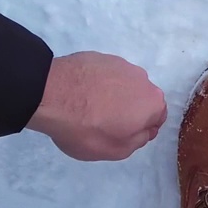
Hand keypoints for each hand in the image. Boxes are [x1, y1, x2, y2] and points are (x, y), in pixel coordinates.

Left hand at [27, 52, 167, 160]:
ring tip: (88, 107)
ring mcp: (120, 64)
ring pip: (122, 85)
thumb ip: (138, 140)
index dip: (139, 129)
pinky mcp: (99, 56)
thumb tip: (145, 129)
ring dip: (112, 95)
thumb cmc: (86, 128)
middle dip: (128, 110)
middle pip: (140, 99)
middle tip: (103, 122)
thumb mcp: (116, 150)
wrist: (50, 95)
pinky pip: (104, 74)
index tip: (119, 134)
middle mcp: (142, 79)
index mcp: (153, 102)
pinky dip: (96, 83)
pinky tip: (79, 93)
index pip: (157, 118)